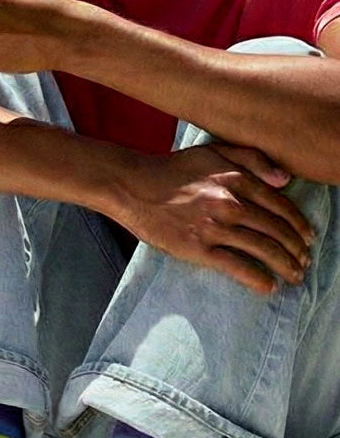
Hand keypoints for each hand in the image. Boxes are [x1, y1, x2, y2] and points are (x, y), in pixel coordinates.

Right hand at [120, 143, 314, 294]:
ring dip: (284, 265)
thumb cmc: (171, 168)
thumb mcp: (213, 150)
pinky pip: (235, 266)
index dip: (298, 224)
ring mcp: (214, 227)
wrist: (132, 186)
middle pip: (276, 230)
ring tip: (294, 276)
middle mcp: (230, 203)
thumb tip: (284, 180)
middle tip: (304, 261)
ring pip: (262, 249)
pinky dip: (256, 278)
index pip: (279, 205)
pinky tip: (268, 286)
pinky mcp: (196, 248)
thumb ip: (251, 158)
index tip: (307, 237)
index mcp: (236, 179)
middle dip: (296, 249)